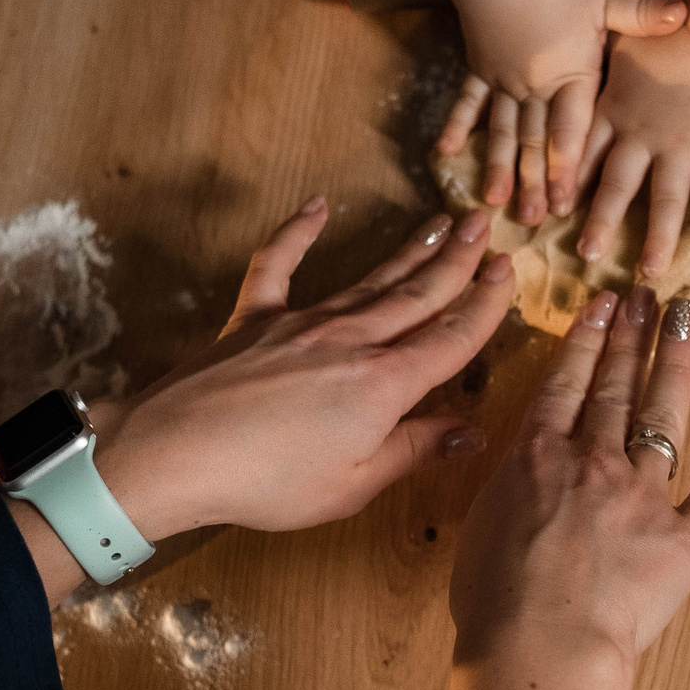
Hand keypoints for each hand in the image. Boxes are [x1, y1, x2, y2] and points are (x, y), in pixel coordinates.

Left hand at [90, 199, 514, 544]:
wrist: (179, 451)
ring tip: (440, 224)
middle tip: (486, 225)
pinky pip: (279, 264)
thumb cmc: (268, 481)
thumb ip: (414, 450)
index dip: (487, 304)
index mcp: (385, 385)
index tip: (510, 272)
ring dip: (409, 251)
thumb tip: (470, 433)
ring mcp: (302, 323)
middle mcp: (352, 341)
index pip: (453, 337)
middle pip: (420, 295)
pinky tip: (318, 206)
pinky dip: (298, 231)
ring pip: (370, 280)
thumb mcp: (355, 483)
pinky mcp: (254, 318)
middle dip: (460, 260)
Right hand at [434, 0, 685, 227]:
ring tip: (495, 201)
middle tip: (534, 219)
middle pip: (536, 141)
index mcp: (569, 75)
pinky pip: (468, 103)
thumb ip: (642, 14)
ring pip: (503, 132)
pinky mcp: (481, 69)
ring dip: (499, 167)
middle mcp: (535, 86)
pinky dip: (457, 126)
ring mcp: (504, 81)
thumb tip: (685, 13)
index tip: (567, 202)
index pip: (570, 131)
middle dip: (535, 182)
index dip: (569, 168)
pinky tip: (445, 153)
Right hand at [446, 286, 689, 689]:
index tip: (602, 307)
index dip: (586, 342)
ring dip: (675, 361)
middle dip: (631, 337)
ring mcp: (644, 495)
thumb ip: (507, 490)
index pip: (565, 385)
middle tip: (645, 296)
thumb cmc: (495, 603)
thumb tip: (520, 476)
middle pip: (614, 387)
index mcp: (536, 458)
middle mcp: (593, 461)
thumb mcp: (480, 530)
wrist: (539, 646)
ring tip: (685, 318)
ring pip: (663, 413)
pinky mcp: (687, 536)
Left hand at [576, 3, 689, 274]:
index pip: (584, 152)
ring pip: (665, 199)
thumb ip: (603, 54)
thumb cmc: (669, 23)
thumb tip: (582, 43)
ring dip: (657, 237)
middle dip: (601, 222)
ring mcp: (679, 144)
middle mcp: (641, 135)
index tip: (554, 210)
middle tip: (586, 255)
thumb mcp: (622, 32)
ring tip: (649, 271)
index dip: (568, 182)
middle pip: (615, 185)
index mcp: (613, 109)